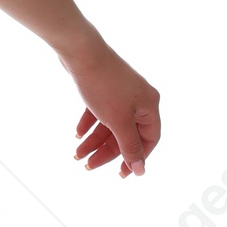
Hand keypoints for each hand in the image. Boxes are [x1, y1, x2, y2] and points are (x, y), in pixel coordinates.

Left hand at [62, 35, 160, 176]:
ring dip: (94, 141)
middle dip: (107, 151)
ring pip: (110, 125)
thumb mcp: (118, 122)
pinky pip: (100, 113)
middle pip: (126, 134)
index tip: (120, 173)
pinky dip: (90, 124)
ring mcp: (122, 93)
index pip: (149, 139)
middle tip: (88, 166)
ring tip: (77, 154)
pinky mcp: (105, 88)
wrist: (82, 53)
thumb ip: (129, 146)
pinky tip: (77, 134)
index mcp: (149, 106)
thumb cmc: (104, 86)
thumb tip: (140, 169)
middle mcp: (139, 100)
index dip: (136, 158)